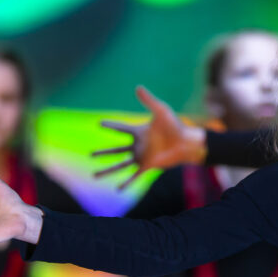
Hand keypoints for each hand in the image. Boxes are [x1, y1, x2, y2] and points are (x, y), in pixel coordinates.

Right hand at [92, 86, 206, 189]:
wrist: (186, 142)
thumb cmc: (175, 125)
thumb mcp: (161, 110)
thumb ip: (148, 100)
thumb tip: (137, 87)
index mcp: (139, 131)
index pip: (121, 128)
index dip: (111, 125)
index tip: (99, 123)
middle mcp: (138, 145)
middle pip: (116, 150)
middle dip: (103, 152)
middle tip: (90, 154)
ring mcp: (142, 157)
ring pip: (120, 165)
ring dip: (107, 170)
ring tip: (94, 175)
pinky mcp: (148, 166)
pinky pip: (134, 176)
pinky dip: (126, 182)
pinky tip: (118, 189)